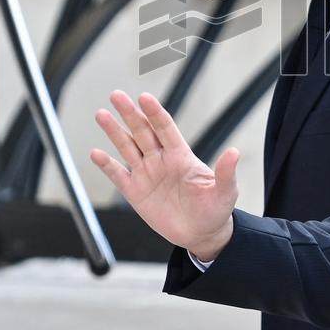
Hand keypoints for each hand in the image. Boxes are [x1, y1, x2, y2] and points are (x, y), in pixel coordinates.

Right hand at [90, 90, 238, 260]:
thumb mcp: (225, 192)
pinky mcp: (136, 192)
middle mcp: (161, 160)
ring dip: (114, 132)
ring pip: (127, 147)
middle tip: (116, 95)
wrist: (202, 234)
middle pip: (142, 132)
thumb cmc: (216, 209)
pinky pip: (118, 175)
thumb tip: (234, 152)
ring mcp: (147, 174)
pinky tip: (95, 153)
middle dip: (130, 113)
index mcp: (181, 156)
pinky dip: (106, 165)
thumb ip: (225, 172)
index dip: (155, 113)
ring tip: (101, 114)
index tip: (144, 97)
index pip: (165, 129)